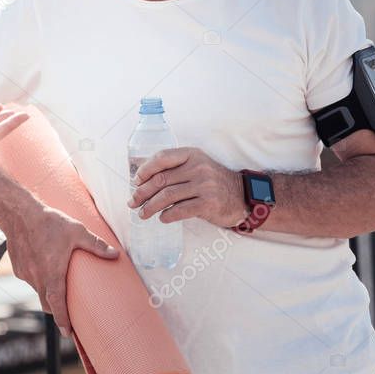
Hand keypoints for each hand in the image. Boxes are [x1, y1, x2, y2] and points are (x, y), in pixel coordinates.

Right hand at [6, 205, 118, 335]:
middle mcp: (37, 278)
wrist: (19, 213)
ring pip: (37, 289)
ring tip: (55, 276)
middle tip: (66, 308)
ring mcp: (25, 274)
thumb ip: (96, 246)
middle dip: (56, 308)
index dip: (63, 321)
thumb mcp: (77, 232)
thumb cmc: (50, 223)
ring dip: (46, 289)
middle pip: (46, 303)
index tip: (67, 332)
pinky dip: (36, 276)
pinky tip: (42, 261)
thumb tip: (116, 255)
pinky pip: (28, 277)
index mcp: (53, 275)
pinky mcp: (17, 267)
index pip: (57, 306)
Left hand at [129, 147, 244, 227]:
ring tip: (142, 214)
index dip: (145, 170)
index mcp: (191, 155)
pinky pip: (179, 210)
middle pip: (161, 180)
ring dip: (150, 207)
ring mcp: (204, 185)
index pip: (161, 158)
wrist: (242, 196)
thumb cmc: (212, 182)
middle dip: (142, 193)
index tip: (136, 182)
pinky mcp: (208, 204)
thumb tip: (142, 180)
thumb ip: (175, 168)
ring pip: (167, 196)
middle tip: (132, 202)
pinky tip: (162, 218)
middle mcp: (198, 168)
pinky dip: (167, 215)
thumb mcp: (196, 166)